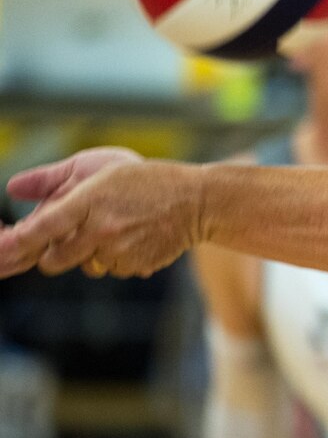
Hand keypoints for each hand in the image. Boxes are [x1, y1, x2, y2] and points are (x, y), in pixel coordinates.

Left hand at [0, 147, 201, 278]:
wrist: (198, 202)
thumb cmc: (148, 180)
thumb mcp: (102, 167)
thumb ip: (53, 178)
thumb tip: (12, 188)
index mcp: (91, 200)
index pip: (42, 229)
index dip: (15, 245)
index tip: (1, 250)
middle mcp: (102, 230)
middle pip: (53, 260)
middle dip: (52, 254)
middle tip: (65, 239)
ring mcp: (120, 252)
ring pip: (84, 266)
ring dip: (90, 254)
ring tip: (117, 227)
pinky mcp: (135, 267)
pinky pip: (111, 270)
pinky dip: (116, 258)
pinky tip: (135, 237)